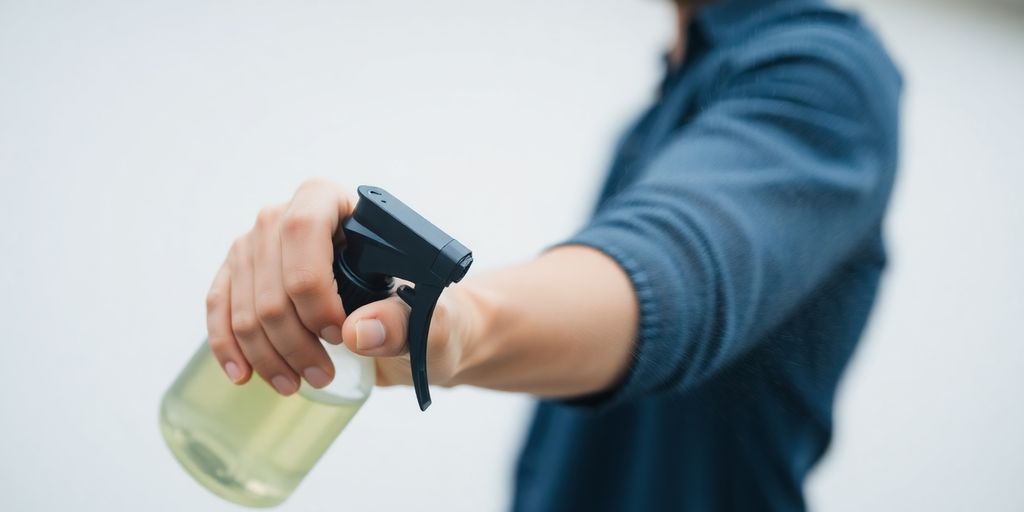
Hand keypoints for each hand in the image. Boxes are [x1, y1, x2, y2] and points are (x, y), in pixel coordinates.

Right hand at [205, 178, 475, 394]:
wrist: (416, 329)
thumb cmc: (428, 316)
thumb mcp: (433, 324)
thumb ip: (404, 323)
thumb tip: (358, 332)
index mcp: (339, 204)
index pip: (304, 229)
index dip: (311, 285)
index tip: (337, 334)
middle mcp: (289, 214)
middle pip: (270, 276)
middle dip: (291, 336)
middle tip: (323, 375)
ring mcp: (259, 245)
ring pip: (244, 302)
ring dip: (265, 351)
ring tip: (297, 384)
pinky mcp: (242, 276)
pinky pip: (220, 307)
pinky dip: (229, 344)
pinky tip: (243, 374)